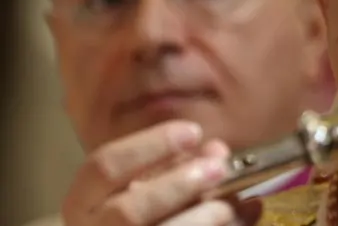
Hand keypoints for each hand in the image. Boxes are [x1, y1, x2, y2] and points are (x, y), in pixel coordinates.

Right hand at [62, 121, 235, 225]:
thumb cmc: (145, 213)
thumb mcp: (152, 187)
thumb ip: (178, 167)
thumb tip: (216, 151)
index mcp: (83, 204)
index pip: (103, 166)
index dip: (150, 145)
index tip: (193, 132)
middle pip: (128, 211)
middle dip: (178, 185)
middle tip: (219, 168)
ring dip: (201, 218)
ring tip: (231, 205)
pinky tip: (242, 219)